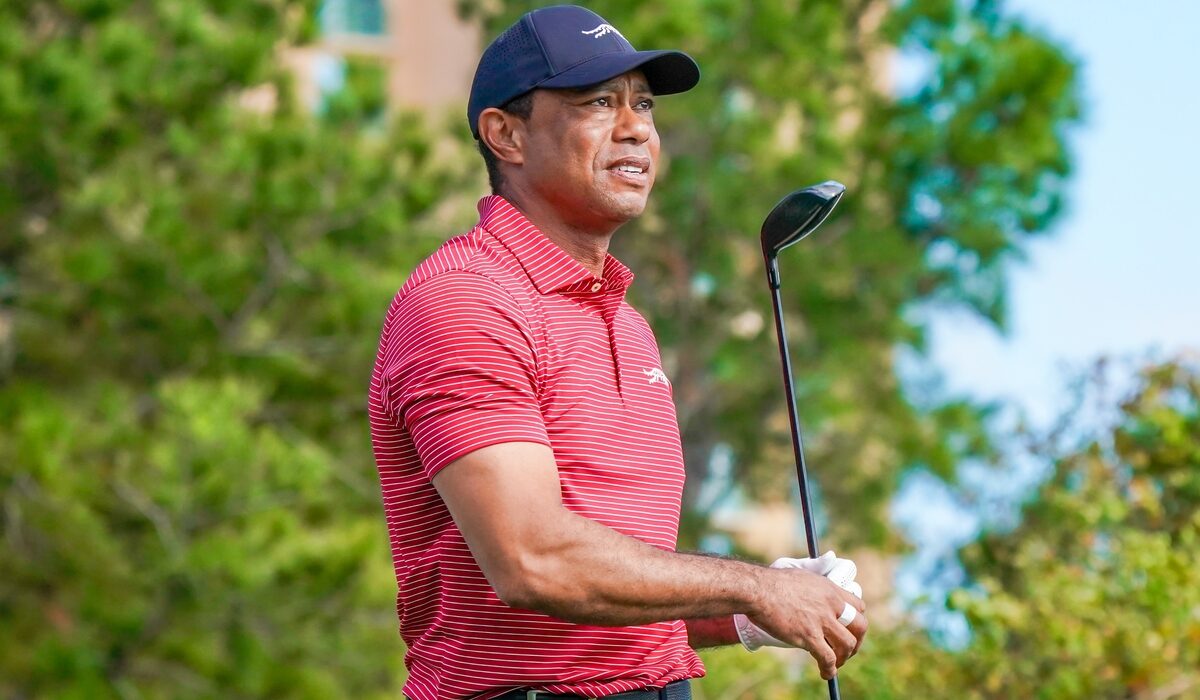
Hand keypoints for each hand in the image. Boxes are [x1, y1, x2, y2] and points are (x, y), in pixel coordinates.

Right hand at [735, 552, 866, 678]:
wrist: (757, 589)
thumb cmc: (772, 582)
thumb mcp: (802, 574)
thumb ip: (816, 584)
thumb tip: (814, 589)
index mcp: (830, 589)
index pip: (858, 606)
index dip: (857, 620)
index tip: (849, 629)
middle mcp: (830, 604)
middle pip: (860, 626)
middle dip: (857, 642)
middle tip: (848, 650)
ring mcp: (821, 620)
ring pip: (847, 644)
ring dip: (844, 657)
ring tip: (836, 664)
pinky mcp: (809, 636)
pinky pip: (828, 657)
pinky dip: (830, 668)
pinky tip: (826, 673)